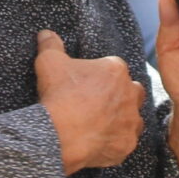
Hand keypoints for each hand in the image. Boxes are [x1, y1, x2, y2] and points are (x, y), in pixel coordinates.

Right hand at [36, 29, 141, 172]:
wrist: (60, 134)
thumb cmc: (59, 95)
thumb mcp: (49, 63)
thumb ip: (51, 45)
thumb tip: (45, 33)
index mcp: (115, 70)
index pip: (114, 68)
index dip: (100, 76)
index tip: (87, 85)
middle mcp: (130, 93)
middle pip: (132, 91)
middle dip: (120, 95)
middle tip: (97, 103)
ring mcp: (131, 121)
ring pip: (133, 118)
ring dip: (122, 119)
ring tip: (100, 124)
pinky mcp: (127, 144)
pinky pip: (125, 142)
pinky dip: (115, 142)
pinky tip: (99, 142)